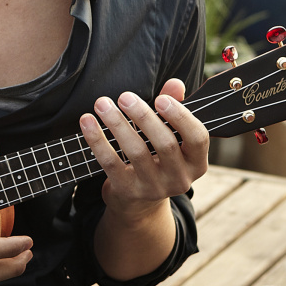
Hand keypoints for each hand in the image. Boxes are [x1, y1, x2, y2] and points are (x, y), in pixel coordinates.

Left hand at [79, 79, 208, 220]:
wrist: (138, 201)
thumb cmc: (157, 157)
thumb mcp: (170, 135)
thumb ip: (174, 108)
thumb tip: (175, 84)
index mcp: (196, 163)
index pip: (198, 138)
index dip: (181, 117)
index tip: (160, 98)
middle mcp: (179, 179)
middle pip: (165, 143)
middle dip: (143, 116)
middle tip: (124, 96)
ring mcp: (153, 188)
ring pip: (136, 151)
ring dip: (117, 124)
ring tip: (102, 103)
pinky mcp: (127, 191)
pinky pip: (110, 162)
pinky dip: (97, 139)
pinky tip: (87, 121)